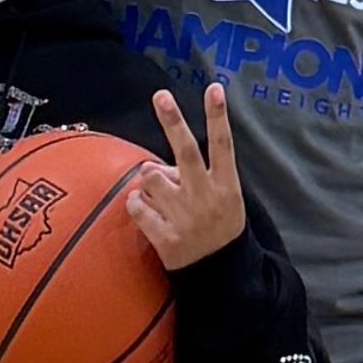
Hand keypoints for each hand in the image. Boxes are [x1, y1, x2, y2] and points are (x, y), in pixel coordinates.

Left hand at [127, 86, 246, 270]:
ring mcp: (186, 217)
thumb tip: (156, 164)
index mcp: (226, 185)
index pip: (223, 144)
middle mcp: (206, 197)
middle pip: (186, 151)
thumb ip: (196, 176)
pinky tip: (148, 212)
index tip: (214, 88)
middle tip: (161, 96)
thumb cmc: (218, 226)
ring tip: (160, 194)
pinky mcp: (166, 238)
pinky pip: (137, 206)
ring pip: (150, 177)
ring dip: (148, 179)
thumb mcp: (224, 198)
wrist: (220, 275)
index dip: (218, 115)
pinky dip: (137, 204)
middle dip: (173, 121)